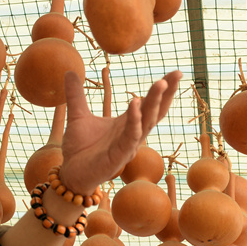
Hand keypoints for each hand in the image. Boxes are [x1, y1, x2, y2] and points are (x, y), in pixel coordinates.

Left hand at [58, 69, 181, 194]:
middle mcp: (132, 134)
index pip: (149, 104)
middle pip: (155, 111)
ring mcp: (128, 146)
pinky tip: (136, 105)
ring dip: (153, 103)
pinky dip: (135, 121)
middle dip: (166, 93)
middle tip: (177, 74)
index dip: (162, 89)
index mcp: (126, 123)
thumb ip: (75, 95)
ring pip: (147, 122)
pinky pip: (131, 137)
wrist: (71, 174)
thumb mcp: (77, 116)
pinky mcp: (120, 156)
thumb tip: (69, 72)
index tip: (175, 73)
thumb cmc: (79, 149)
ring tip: (160, 83)